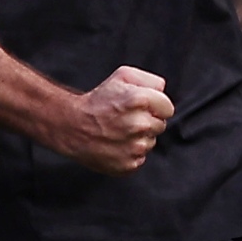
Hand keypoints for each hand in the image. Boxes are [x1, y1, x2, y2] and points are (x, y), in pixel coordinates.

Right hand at [58, 65, 174, 174]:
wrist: (73, 126)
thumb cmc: (97, 101)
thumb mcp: (122, 76)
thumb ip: (149, 80)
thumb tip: (162, 91)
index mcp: (140, 100)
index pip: (168, 108)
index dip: (156, 106)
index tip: (143, 107)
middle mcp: (140, 124)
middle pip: (160, 125)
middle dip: (148, 121)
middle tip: (127, 119)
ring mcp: (135, 147)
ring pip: (150, 142)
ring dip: (139, 137)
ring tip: (120, 131)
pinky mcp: (129, 164)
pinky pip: (140, 158)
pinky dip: (131, 152)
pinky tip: (117, 144)